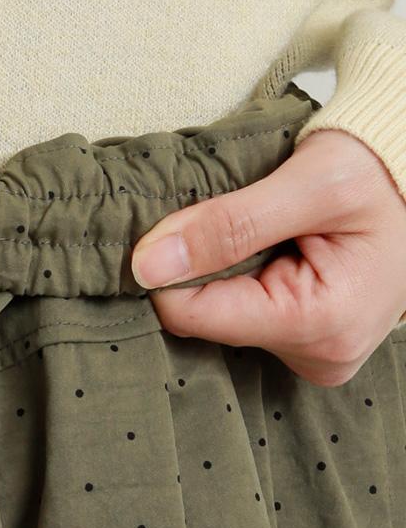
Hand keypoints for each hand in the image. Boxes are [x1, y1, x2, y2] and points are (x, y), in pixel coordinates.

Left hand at [129, 127, 405, 385]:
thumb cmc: (380, 171)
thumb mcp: (309, 182)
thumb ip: (228, 224)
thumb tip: (147, 265)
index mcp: (320, 327)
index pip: (194, 314)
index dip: (168, 268)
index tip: (171, 225)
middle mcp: (318, 357)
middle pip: (206, 320)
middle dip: (201, 268)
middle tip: (229, 218)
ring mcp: (314, 355)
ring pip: (220, 317)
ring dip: (221, 271)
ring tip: (260, 232)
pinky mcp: (307, 344)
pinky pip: (244, 315)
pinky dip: (241, 279)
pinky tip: (267, 250)